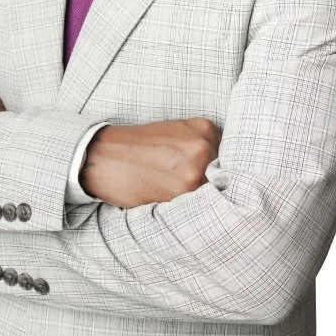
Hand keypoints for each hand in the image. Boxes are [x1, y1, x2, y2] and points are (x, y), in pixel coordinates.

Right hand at [79, 117, 220, 208]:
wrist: (104, 156)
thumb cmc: (137, 144)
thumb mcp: (175, 130)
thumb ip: (202, 142)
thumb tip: (224, 165)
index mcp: (204, 128)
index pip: (231, 153)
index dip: (222, 166)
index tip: (215, 173)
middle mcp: (203, 148)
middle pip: (225, 174)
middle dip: (214, 182)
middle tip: (192, 185)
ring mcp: (194, 173)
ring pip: (213, 192)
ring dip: (203, 196)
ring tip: (180, 192)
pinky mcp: (180, 195)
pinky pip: (197, 205)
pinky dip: (190, 207)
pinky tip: (173, 199)